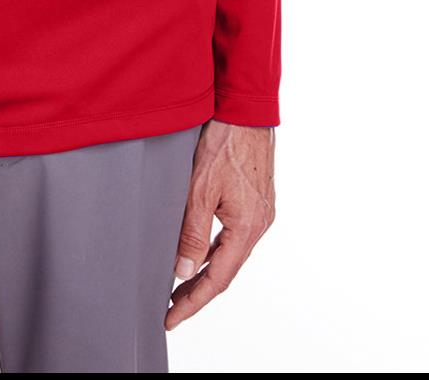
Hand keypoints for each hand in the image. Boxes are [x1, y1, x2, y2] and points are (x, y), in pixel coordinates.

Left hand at [165, 119, 274, 330]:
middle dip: (197, 291)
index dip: (192, 302)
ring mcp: (259, 213)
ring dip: (205, 270)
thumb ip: (193, 232)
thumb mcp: (201, 188)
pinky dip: (213, 247)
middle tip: (169, 308)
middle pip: (225, 270)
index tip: (170, 319)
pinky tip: (196, 249)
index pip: (217, 279)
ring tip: (177, 285)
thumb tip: (184, 271)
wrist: (246, 109)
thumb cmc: (224, 143)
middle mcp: (258, 225)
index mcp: (247, 228)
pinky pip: (233, 235)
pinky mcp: (255, 200)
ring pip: (229, 253)